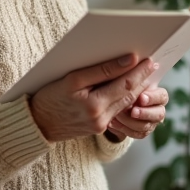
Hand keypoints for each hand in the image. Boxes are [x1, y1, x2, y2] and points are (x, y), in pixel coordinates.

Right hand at [29, 54, 157, 142]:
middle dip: (142, 80)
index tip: (149, 60)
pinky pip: (116, 110)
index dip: (138, 72)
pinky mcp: (98, 129)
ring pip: (125, 104)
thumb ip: (101, 70)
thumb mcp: (72, 79)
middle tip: (152, 65)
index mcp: (93, 105)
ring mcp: (100, 126)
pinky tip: (130, 88)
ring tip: (145, 74)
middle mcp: (100, 118)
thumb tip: (127, 60)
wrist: (37, 124)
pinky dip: (125, 98)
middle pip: (128, 96)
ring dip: (137, 89)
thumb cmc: (50, 96)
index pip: (124, 85)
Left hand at [108, 85, 168, 139]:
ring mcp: (150, 122)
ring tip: (116, 116)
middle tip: (133, 111)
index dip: (153, 97)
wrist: (115, 102)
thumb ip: (133, 79)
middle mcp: (157, 110)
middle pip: (159, 114)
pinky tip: (112, 123)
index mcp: (158, 95)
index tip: (141, 97)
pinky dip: (123, 129)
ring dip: (131, 122)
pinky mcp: (141, 132)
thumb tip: (133, 70)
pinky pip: (135, 134)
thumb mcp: (128, 81)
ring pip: (146, 127)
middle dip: (144, 113)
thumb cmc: (124, 86)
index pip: (162, 96)